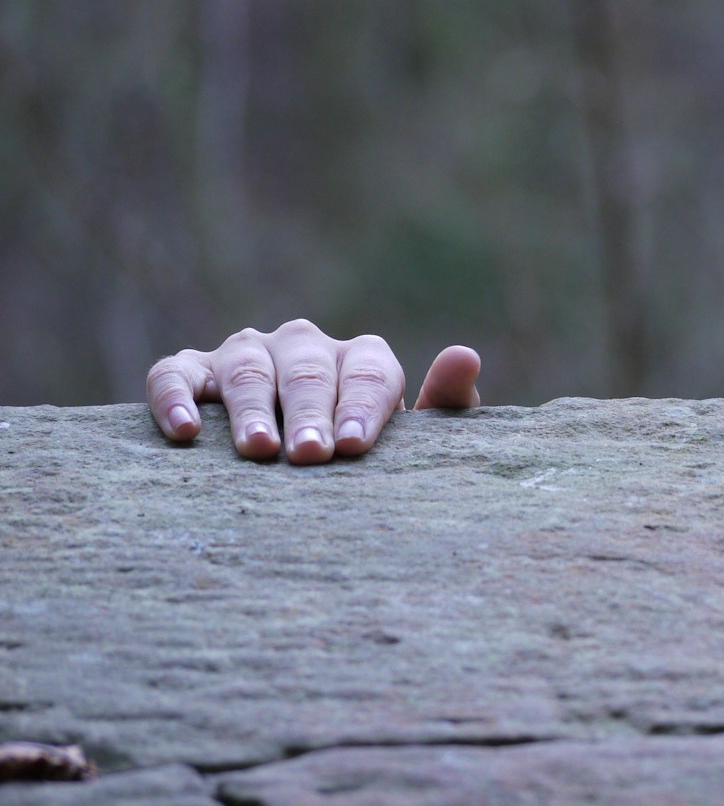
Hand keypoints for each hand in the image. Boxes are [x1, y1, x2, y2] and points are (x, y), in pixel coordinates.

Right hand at [146, 319, 481, 463]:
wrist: (308, 461)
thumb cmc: (367, 451)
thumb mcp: (416, 437)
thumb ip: (445, 403)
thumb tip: (465, 355)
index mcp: (361, 356)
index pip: (367, 370)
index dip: (361, 404)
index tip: (355, 444)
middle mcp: (304, 344)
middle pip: (307, 372)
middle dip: (309, 413)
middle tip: (311, 455)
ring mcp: (247, 353)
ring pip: (247, 369)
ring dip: (252, 408)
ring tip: (258, 450)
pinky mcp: (194, 370)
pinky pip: (176, 373)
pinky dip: (175, 396)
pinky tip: (185, 432)